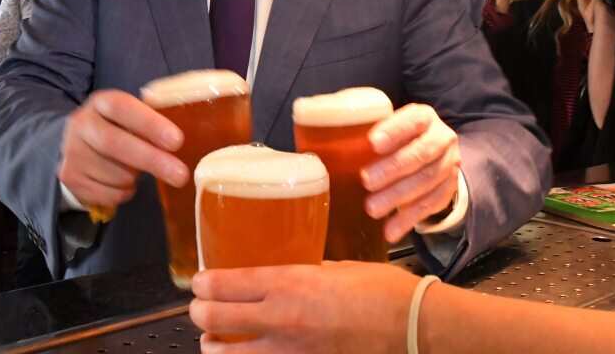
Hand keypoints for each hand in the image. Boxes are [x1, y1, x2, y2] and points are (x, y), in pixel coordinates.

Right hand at [57, 90, 187, 208]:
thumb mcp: (129, 118)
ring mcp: (72, 153)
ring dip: (135, 178)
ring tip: (138, 172)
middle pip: (115, 144)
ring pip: (114, 174)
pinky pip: (108, 194)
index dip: (149, 124)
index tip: (177, 141)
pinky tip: (123, 182)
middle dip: (152, 160)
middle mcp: (81, 124)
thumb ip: (151, 121)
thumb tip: (190, 139)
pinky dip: (124, 192)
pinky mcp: (70, 179)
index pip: (122, 107)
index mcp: (101, 103)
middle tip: (180, 174)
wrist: (75, 149)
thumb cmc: (117, 130)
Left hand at [190, 262, 418, 352]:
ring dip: (215, 346)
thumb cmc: (384, 293)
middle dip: (199, 314)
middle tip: (200, 309)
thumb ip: (304, 272)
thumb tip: (283, 275)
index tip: (199, 283)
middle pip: (213, 320)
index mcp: (289, 284)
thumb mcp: (337, 268)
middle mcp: (282, 319)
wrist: (415, 328)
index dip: (202, 284)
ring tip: (215, 340)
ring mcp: (290, 353)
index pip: (224, 284)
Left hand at [361, 104, 460, 241]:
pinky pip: (431, 205)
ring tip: (372, 209)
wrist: (434, 154)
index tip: (373, 143)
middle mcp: (442, 138)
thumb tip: (315, 144)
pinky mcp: (449, 189)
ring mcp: (448, 164)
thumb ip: (363, 132)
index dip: (394, 131)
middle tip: (366, 181)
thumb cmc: (399, 139)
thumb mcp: (387, 128)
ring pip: (427, 181)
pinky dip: (409, 219)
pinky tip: (390, 230)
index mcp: (423, 117)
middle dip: (393, 169)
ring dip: (398, 197)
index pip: (412, 120)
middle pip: (421, 153)